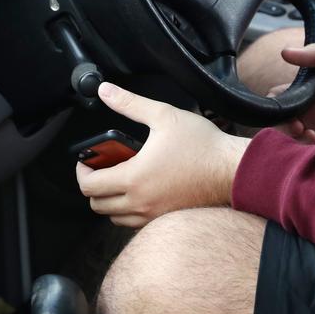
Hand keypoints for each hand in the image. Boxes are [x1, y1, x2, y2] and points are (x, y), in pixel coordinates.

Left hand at [76, 83, 249, 227]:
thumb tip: (105, 91)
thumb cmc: (202, 145)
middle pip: (97, 206)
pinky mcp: (166, 219)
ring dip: (110, 201)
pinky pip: (134, 223)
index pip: (89, 186)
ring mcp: (153, 214)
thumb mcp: (164, 116)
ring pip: (115, 218)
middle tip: (101, 169)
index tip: (86, 162)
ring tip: (119, 180)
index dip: (82, 172)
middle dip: (93, 187)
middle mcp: (140, 202)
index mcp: (134, 178)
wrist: (232, 170)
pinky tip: (139, 190)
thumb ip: (130, 103)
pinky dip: (128, 210)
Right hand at [281, 40, 314, 157]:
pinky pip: (313, 159)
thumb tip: (286, 52)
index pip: (281, 100)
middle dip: (284, 128)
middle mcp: (313, 115)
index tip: (291, 111)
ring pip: (293, 143)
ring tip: (312, 137)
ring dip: (296, 142)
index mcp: (311, 93)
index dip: (279, 107)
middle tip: (300, 127)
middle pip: (282, 125)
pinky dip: (310, 156)